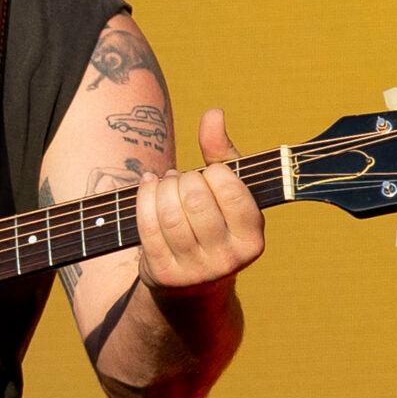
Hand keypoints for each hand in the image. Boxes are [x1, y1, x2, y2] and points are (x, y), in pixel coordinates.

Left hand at [133, 108, 263, 297]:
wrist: (192, 284)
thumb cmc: (214, 223)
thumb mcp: (228, 192)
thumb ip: (223, 153)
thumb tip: (213, 113)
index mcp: (253, 240)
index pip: (230, 191)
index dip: (213, 173)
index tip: (208, 174)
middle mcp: (228, 260)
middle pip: (195, 199)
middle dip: (183, 179)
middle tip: (181, 178)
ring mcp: (195, 270)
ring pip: (170, 213)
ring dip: (162, 188)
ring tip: (165, 182)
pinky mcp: (164, 274)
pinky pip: (147, 226)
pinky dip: (143, 197)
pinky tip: (148, 186)